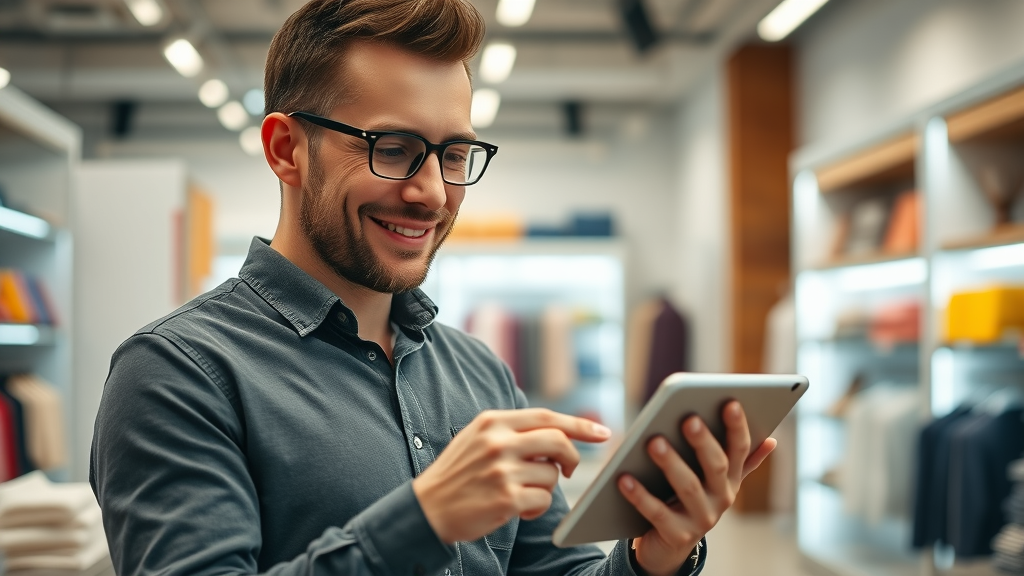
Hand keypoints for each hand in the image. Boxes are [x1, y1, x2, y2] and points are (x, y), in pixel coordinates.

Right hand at [412, 408, 611, 543]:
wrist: (427, 508)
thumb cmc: (458, 474)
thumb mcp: (477, 438)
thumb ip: (513, 430)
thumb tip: (558, 432)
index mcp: (493, 421)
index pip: (547, 416)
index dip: (579, 424)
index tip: (602, 432)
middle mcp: (499, 442)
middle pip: (558, 442)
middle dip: (572, 458)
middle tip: (569, 470)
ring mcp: (503, 470)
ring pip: (552, 475)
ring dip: (546, 488)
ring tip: (521, 493)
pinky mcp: (506, 499)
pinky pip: (543, 501)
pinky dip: (536, 508)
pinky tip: (516, 509)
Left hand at [617, 401, 775, 575]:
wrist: (668, 548)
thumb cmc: (690, 502)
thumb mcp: (715, 482)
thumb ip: (741, 461)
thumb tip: (772, 439)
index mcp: (730, 479)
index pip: (739, 449)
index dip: (737, 426)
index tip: (730, 402)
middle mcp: (722, 499)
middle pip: (715, 465)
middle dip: (703, 441)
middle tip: (688, 418)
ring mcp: (701, 520)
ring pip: (688, 487)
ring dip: (671, 463)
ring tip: (653, 441)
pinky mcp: (676, 536)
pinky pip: (657, 513)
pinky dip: (640, 495)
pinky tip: (624, 478)